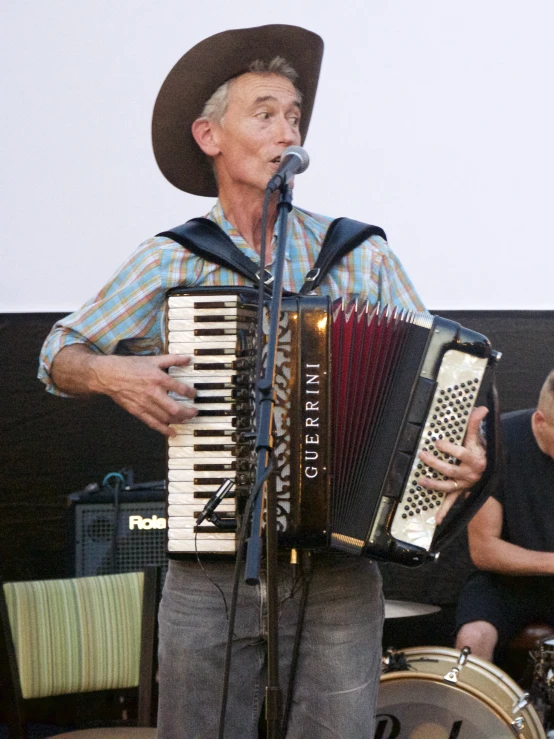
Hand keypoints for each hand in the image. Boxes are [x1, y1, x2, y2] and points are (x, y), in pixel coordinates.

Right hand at [91, 353, 197, 436]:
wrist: (108, 375)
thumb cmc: (129, 366)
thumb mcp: (152, 359)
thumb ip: (172, 359)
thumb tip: (188, 358)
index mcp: (158, 378)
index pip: (180, 389)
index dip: (191, 393)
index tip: (194, 395)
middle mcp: (153, 393)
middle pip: (175, 409)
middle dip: (188, 412)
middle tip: (195, 412)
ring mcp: (145, 404)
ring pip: (166, 418)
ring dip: (179, 420)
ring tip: (186, 419)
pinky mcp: (137, 411)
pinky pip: (153, 423)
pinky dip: (164, 429)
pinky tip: (172, 433)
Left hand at [418, 405, 487, 523]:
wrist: (489, 469)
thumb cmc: (479, 450)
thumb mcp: (478, 437)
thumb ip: (476, 424)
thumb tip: (481, 408)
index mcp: (474, 458)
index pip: (461, 454)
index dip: (450, 449)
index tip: (438, 442)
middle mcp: (469, 473)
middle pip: (450, 470)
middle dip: (435, 463)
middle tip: (423, 455)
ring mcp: (463, 484)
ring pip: (447, 486)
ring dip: (434, 485)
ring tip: (421, 481)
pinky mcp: (459, 492)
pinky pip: (451, 503)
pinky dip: (444, 511)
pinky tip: (437, 519)